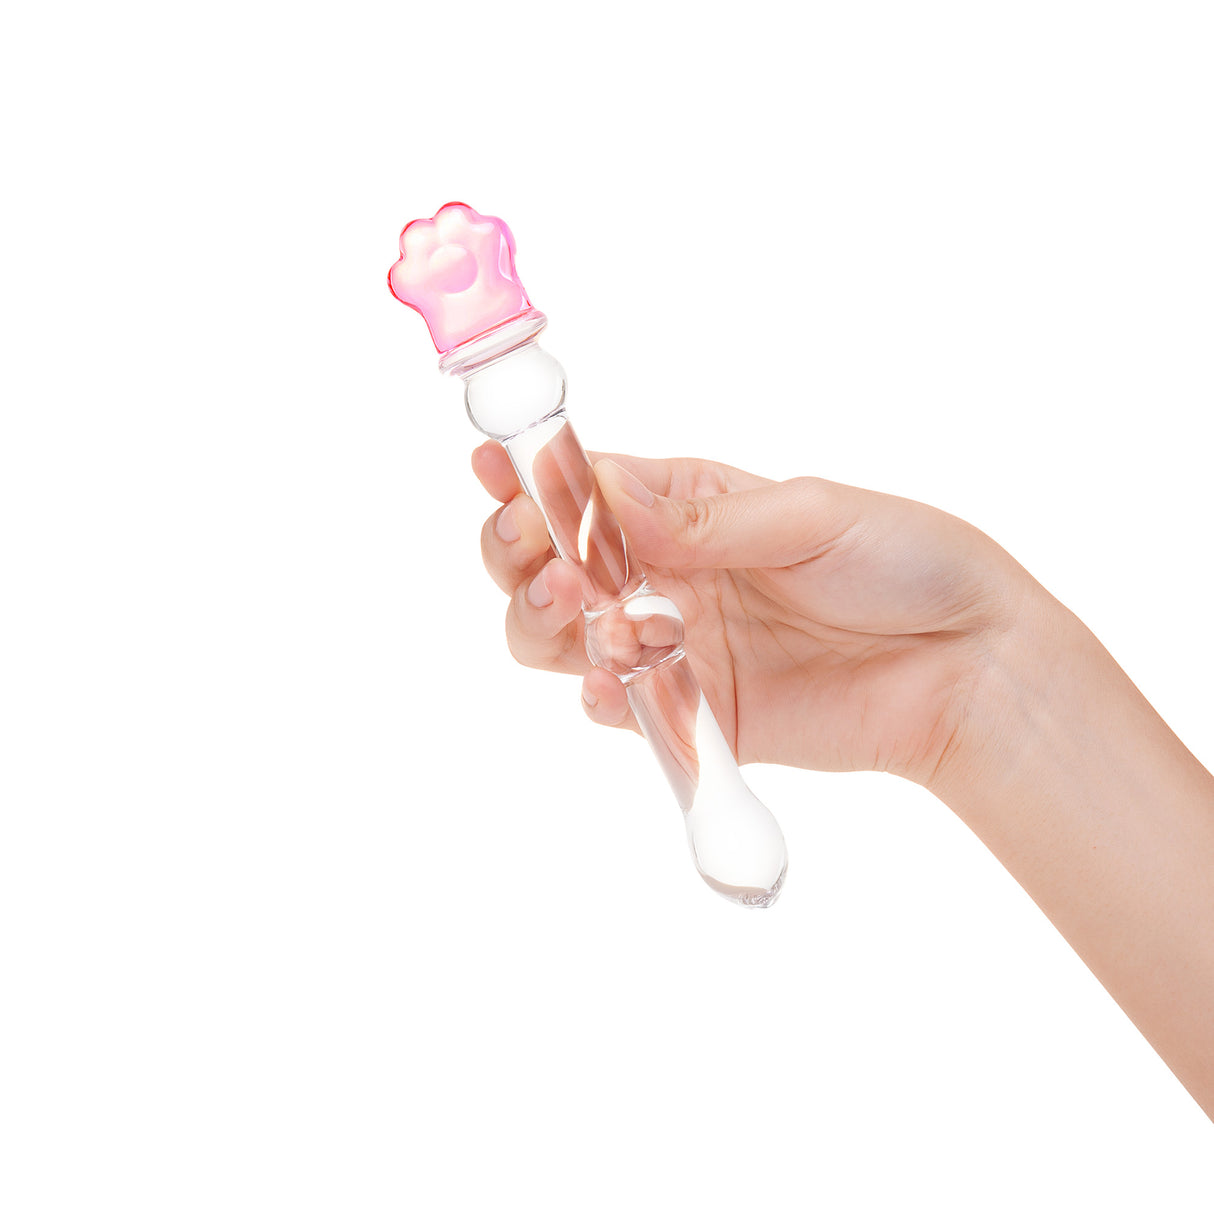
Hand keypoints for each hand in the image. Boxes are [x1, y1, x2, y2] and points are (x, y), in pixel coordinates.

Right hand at [472, 441, 1036, 788]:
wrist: (966, 665)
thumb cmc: (903, 562)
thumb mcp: (812, 516)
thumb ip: (707, 522)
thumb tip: (611, 503)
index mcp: (688, 507)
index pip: (587, 489)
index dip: (534, 480)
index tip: (495, 471)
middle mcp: (667, 574)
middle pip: (551, 566)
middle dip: (521, 555)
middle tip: (536, 554)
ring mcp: (676, 646)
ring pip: (563, 639)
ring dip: (543, 622)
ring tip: (569, 609)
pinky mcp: (696, 715)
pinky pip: (621, 709)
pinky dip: (600, 697)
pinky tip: (609, 683)